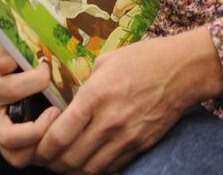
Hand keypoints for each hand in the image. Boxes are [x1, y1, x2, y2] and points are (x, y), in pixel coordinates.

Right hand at [0, 40, 63, 168]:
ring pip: (15, 154)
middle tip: (57, 111)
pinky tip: (54, 133)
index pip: (12, 90)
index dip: (38, 79)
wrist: (2, 62)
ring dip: (39, 144)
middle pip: (9, 135)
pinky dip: (38, 151)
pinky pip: (21, 157)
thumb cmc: (10, 52)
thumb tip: (8, 63)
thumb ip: (10, 48)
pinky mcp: (6, 143)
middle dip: (37, 128)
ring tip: (56, 124)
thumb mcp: (9, 43)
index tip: (50, 68)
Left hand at [31, 27, 222, 173]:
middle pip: (70, 159)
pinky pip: (112, 168)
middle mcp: (110, 121)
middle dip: (53, 163)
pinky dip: (96, 169)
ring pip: (90, 170)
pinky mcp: (141, 145)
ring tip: (66, 162)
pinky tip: (90, 160)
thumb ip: (84, 85)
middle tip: (47, 157)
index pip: (59, 137)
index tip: (37, 147)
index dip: (42, 149)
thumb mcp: (106, 62)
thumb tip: (67, 102)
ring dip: (73, 170)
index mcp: (96, 96)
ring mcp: (127, 137)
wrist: (184, 69)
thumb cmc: (144, 58)